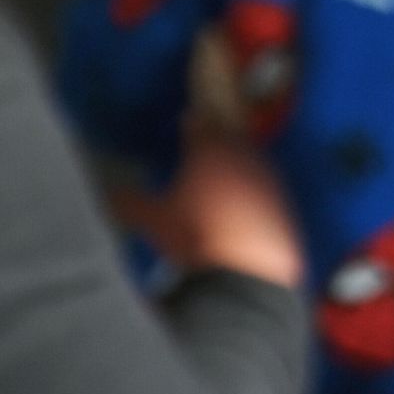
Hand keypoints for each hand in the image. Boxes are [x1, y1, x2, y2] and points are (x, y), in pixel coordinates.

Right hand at [116, 137, 303, 287]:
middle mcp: (241, 159)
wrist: (249, 273)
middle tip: (207, 142)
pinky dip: (255, 190)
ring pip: (251, 161)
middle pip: (230, 137)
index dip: (192, 122)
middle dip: (218, 138)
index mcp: (208, 153)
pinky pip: (267, 188)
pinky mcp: (284, 205)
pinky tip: (246, 205)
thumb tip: (108, 192)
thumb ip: (130, 202)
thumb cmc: (195, 239)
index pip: (199, 126)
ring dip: (239, 162)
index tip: (187, 119)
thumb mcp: (153, 221)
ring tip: (226, 172)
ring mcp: (267, 181)